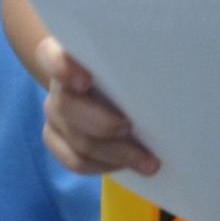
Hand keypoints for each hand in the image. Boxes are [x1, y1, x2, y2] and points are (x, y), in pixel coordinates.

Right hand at [35, 36, 157, 176]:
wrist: (112, 80)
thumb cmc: (128, 64)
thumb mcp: (131, 56)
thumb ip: (133, 60)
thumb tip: (168, 73)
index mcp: (69, 53)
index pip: (51, 56)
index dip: (63, 68)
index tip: (85, 80)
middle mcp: (58, 84)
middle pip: (68, 107)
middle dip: (103, 123)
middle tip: (131, 126)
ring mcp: (54, 113)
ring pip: (77, 141)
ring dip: (115, 154)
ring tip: (148, 161)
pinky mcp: (55, 139)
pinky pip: (75, 161)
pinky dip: (104, 166)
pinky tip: (128, 165)